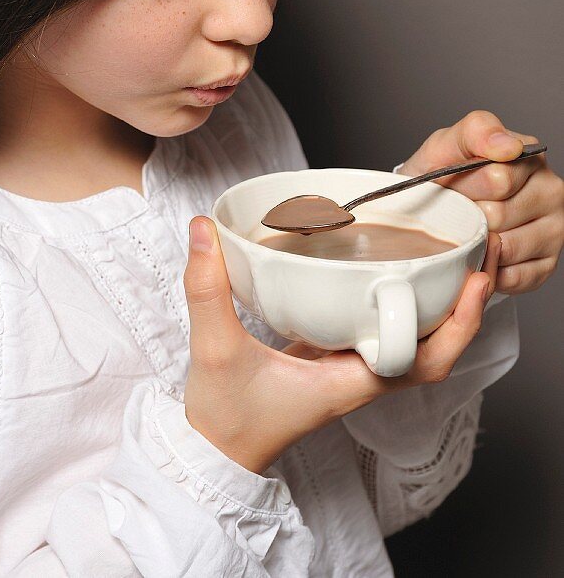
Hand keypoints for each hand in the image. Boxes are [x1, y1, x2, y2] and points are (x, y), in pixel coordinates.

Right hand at [182, 215, 499, 475]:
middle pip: (433, 349)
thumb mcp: (214, 349)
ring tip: (448, 259)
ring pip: (411, 341)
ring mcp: (348, 370)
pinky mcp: (332, 361)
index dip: (458, 324)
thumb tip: (205, 230)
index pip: (425, 360)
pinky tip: (388, 275)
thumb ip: (207, 289)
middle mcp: (359, 377)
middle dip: (462, 307)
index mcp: (349, 381)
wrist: (214, 451)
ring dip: (436, 307)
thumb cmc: (225, 417)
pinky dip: (397, 307)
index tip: (476, 280)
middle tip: (477, 256)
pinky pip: (380, 334)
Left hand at [397, 110, 563, 294]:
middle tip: (458, 210)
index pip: (497, 180)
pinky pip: (513, 276)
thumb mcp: (448, 144)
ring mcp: (554, 229)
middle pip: (499, 216)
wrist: (434, 207)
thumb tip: (507, 146)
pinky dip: (487, 270)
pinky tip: (479, 253)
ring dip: (476, 245)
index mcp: (529, 157)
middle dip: (467, 216)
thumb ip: (476, 131)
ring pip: (506, 248)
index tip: (451, 185)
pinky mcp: (547, 264)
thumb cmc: (443, 174)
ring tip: (467, 230)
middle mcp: (551, 191)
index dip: (464, 188)